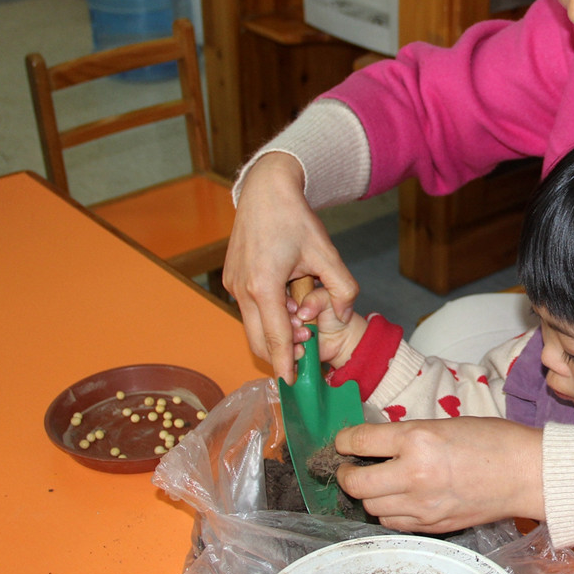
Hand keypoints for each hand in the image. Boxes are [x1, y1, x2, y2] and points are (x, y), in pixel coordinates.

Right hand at [222, 153, 358, 383]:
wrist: (265, 191)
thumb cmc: (295, 219)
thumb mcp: (327, 252)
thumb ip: (342, 287)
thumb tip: (342, 315)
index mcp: (264, 285)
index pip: (276, 336)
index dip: (285, 363)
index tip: (292, 383)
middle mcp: (242, 289)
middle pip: (258, 339)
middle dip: (281, 353)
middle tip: (308, 351)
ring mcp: (232, 285)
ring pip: (252, 326)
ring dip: (276, 332)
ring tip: (303, 322)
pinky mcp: (231, 280)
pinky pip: (249, 310)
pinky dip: (267, 316)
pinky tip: (288, 302)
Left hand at [334, 417, 545, 531]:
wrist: (528, 474)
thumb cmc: (494, 441)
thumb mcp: (445, 424)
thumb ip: (409, 436)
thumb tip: (376, 446)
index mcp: (418, 440)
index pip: (360, 441)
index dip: (344, 441)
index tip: (343, 443)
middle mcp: (414, 474)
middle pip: (355, 483)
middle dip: (346, 475)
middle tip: (350, 468)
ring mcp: (422, 505)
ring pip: (371, 507)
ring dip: (369, 495)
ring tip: (380, 483)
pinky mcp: (432, 525)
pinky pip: (393, 523)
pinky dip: (389, 512)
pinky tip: (399, 500)